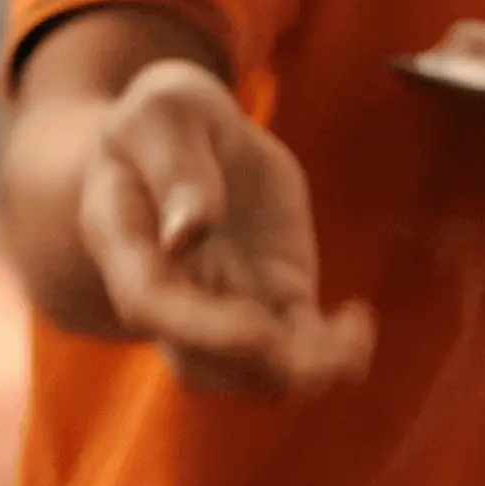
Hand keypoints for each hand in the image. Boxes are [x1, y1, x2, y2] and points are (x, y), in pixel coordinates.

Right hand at [79, 60, 373, 396]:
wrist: (194, 138)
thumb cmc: (171, 117)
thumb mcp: (169, 108)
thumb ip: (174, 163)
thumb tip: (187, 232)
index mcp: (125, 244)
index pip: (151, 305)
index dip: (204, 330)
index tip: (262, 332)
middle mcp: (170, 296)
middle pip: (202, 365)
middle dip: (262, 369)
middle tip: (324, 349)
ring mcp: (223, 308)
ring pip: (252, 377)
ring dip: (305, 375)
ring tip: (352, 334)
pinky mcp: (276, 305)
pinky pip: (301, 354)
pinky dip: (337, 354)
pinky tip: (359, 318)